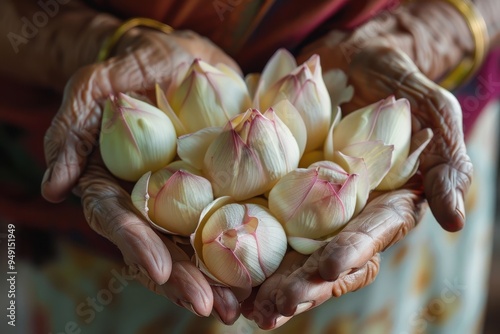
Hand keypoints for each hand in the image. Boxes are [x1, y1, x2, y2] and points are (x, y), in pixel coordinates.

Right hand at [41, 28, 240, 322]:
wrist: (173, 57)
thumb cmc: (126, 71)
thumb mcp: (89, 90)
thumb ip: (69, 134)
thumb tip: (52, 188)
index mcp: (115, 187)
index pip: (120, 223)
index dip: (136, 247)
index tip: (157, 272)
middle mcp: (150, 202)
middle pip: (164, 247)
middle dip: (185, 279)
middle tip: (211, 306)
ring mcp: (187, 197)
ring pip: (199, 244)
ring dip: (219, 277)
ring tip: (241, 305)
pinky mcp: (221, 185)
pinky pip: (233, 217)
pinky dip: (246, 244)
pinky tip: (266, 267)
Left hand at [242, 44, 471, 328]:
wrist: (350, 58)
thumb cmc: (398, 82)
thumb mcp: (435, 112)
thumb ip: (447, 164)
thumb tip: (454, 219)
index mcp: (381, 204)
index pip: (368, 237)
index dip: (352, 253)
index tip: (330, 269)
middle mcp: (341, 213)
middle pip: (322, 258)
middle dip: (301, 285)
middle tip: (272, 307)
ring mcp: (305, 202)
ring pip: (286, 250)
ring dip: (265, 280)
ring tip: (243, 305)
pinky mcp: (275, 185)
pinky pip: (255, 215)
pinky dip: (237, 240)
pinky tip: (218, 263)